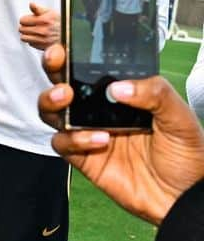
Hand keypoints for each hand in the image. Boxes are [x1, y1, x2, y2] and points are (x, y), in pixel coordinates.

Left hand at [19, 2, 59, 50]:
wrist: (69, 35)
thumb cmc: (59, 22)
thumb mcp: (51, 12)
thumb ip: (39, 9)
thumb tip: (31, 4)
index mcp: (44, 20)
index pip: (22, 20)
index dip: (25, 19)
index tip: (29, 20)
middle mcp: (43, 30)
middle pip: (21, 29)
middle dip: (25, 27)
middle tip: (31, 26)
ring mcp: (42, 40)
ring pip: (23, 37)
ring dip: (27, 35)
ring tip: (34, 32)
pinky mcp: (42, 47)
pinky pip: (30, 43)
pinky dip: (32, 41)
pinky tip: (39, 37)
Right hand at [38, 43, 203, 223]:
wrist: (185, 198)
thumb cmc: (188, 155)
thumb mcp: (180, 117)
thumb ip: (155, 94)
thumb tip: (118, 86)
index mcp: (123, 92)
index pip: (92, 67)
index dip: (74, 52)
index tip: (66, 42)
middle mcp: (100, 109)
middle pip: (63, 82)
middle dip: (54, 68)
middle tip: (57, 60)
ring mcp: (89, 132)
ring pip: (52, 111)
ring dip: (51, 101)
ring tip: (66, 97)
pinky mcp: (84, 158)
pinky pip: (63, 143)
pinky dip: (75, 139)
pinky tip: (100, 140)